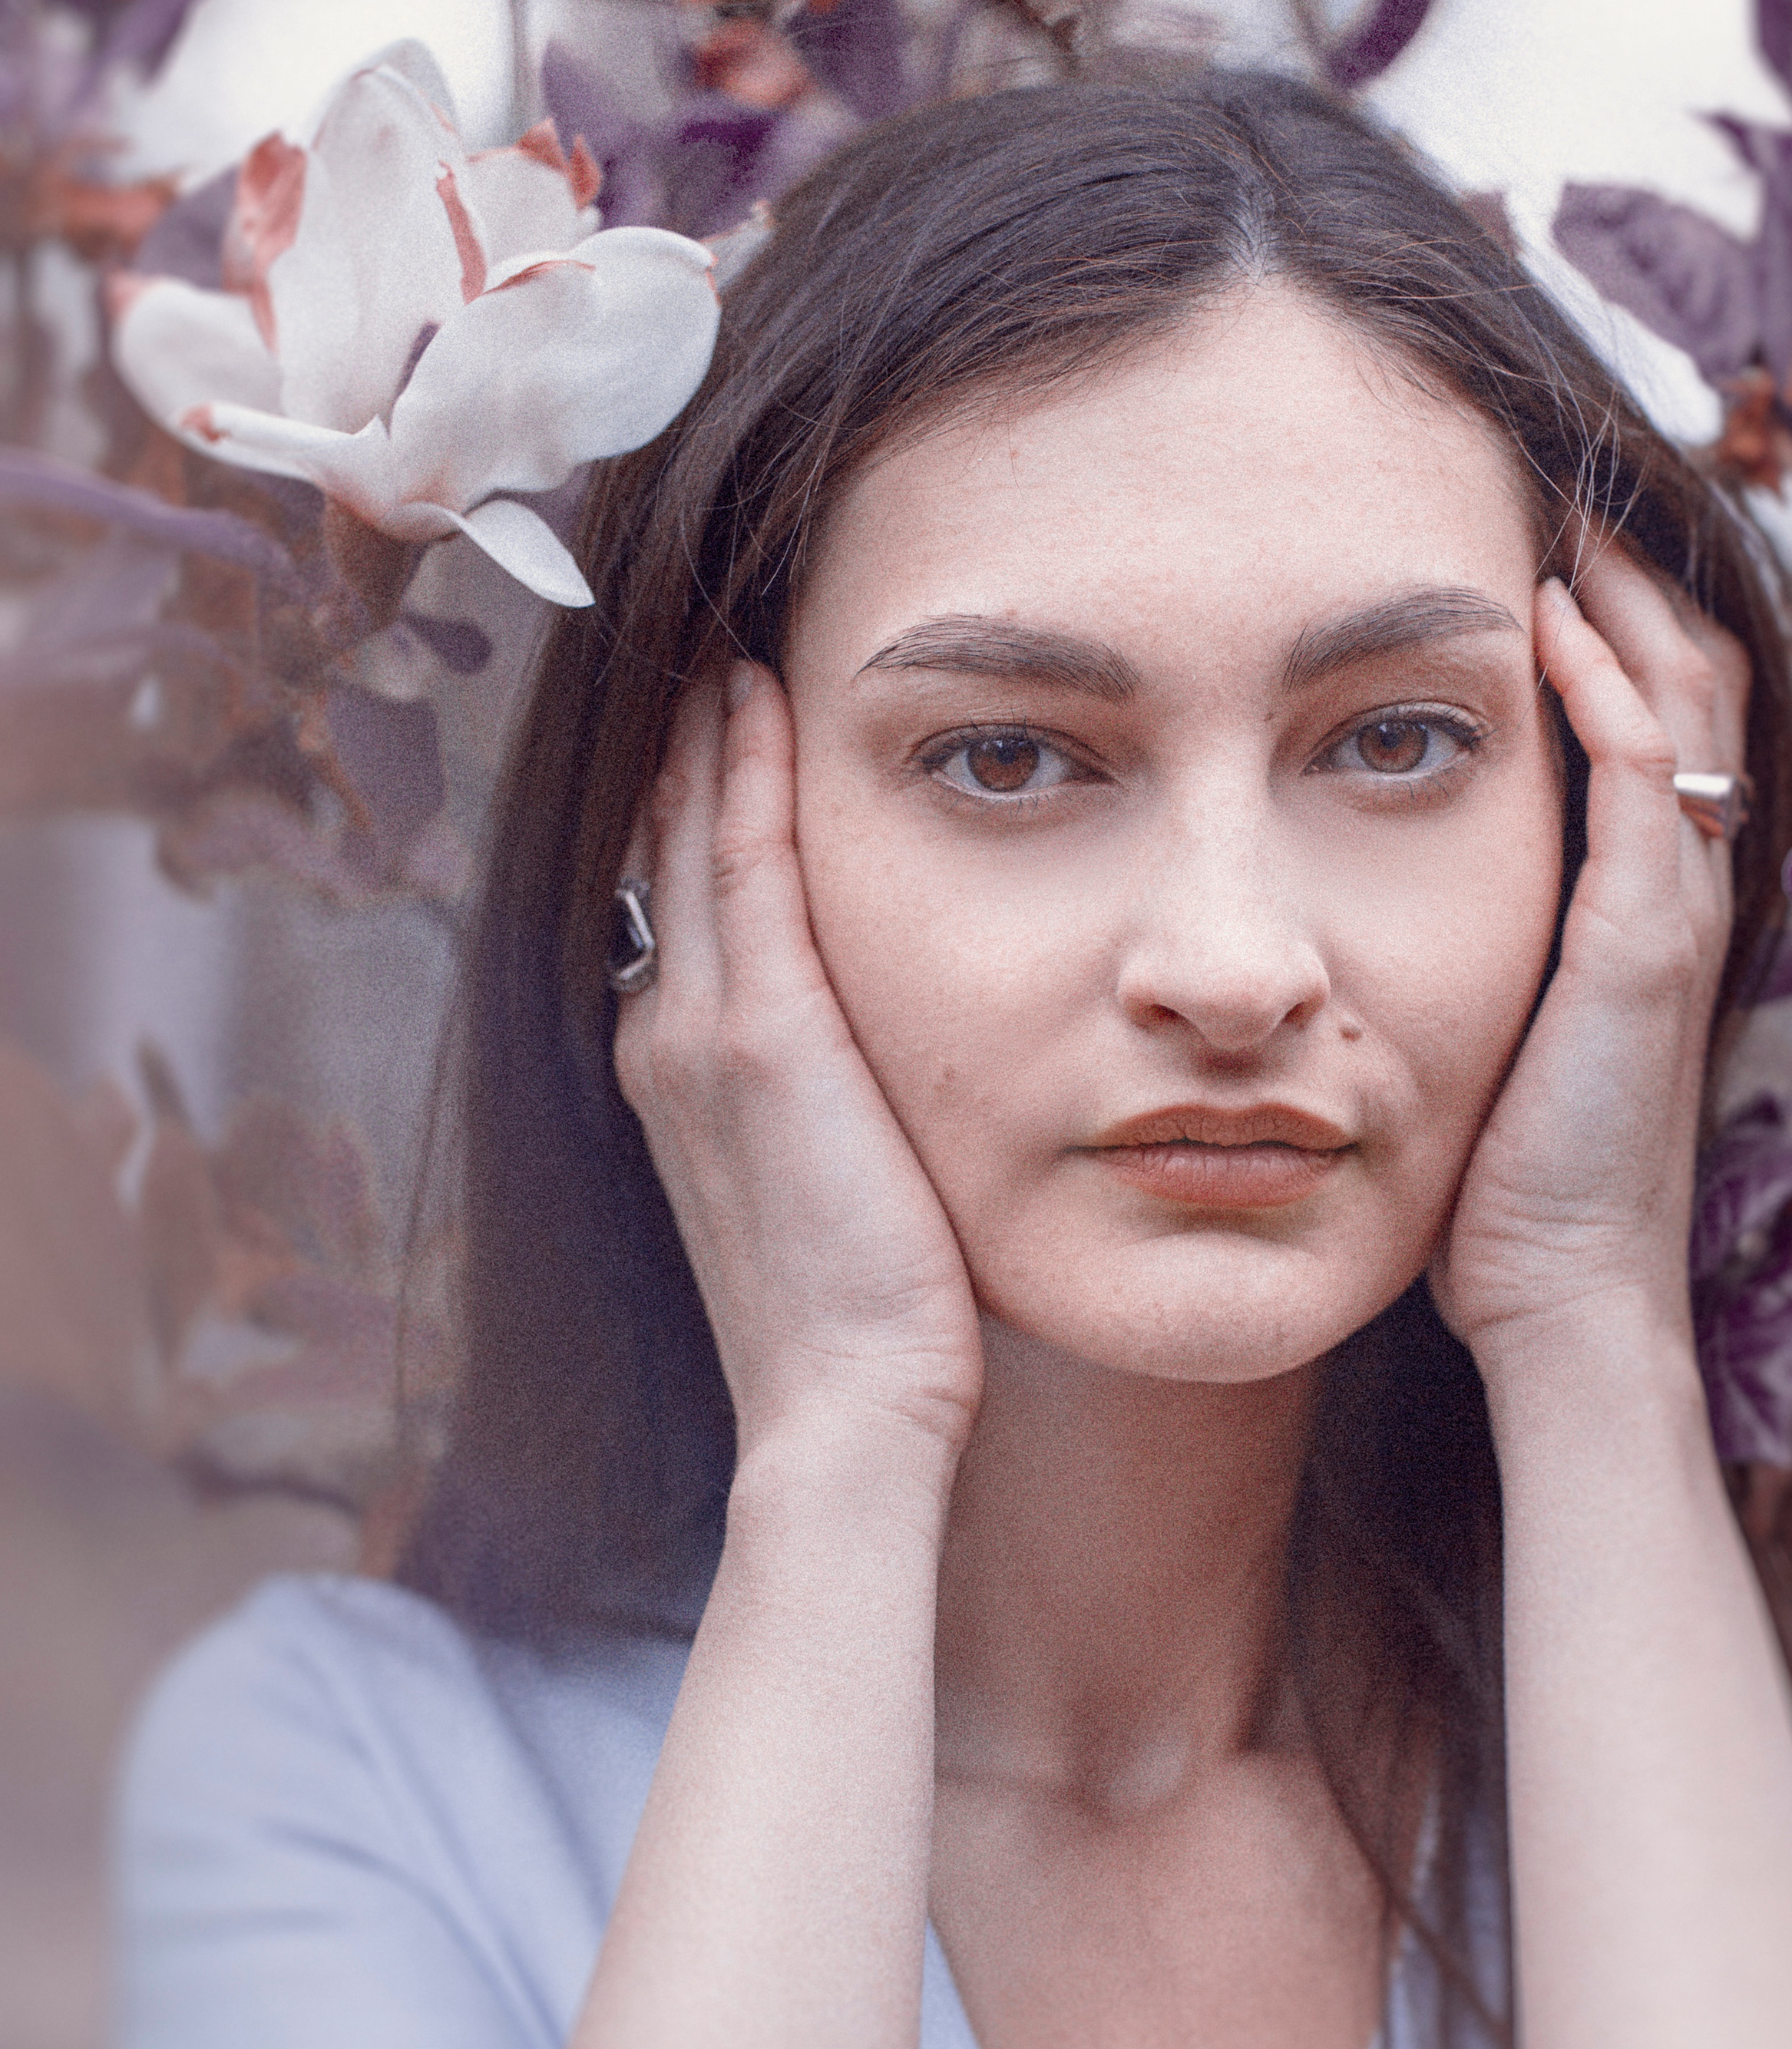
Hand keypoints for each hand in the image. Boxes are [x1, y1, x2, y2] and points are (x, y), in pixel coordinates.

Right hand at [613, 666, 985, 1471]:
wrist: (847, 1409)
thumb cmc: (864, 1316)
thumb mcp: (828, 1179)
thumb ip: (825, 1091)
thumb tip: (870, 1046)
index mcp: (677, 1074)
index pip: (679, 903)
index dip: (690, 805)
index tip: (719, 719)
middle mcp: (664, 1039)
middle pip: (664, 851)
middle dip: (683, 747)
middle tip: (704, 640)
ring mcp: (697, 1034)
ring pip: (690, 839)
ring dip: (706, 734)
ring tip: (723, 640)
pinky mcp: (762, 1038)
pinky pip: (744, 866)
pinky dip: (744, 775)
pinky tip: (759, 697)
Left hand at [1430, 545, 1749, 1372]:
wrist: (1558, 1293)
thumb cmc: (1504, 1181)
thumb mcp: (1483, 1027)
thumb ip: (1465, 943)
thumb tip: (1368, 884)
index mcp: (1644, 901)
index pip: (1659, 712)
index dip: (1611, 619)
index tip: (1523, 540)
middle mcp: (1679, 887)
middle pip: (1690, 673)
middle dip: (1627, 570)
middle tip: (1550, 479)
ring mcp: (1673, 908)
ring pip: (1684, 695)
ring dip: (1618, 591)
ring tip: (1554, 504)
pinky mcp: (1642, 941)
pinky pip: (1645, 772)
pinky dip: (1604, 680)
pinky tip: (1541, 615)